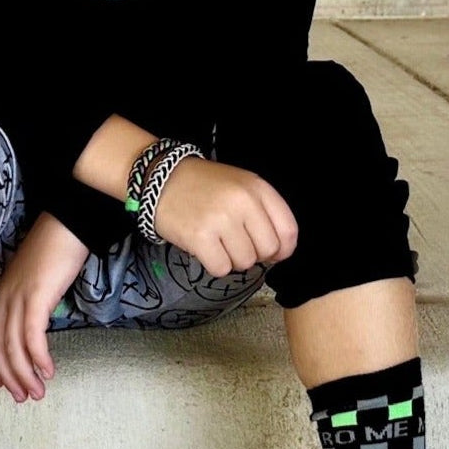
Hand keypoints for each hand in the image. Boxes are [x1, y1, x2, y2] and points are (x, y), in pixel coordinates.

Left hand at [0, 212, 88, 402]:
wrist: (68, 223)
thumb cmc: (56, 250)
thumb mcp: (37, 280)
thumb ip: (31, 301)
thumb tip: (36, 323)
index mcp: (2, 295)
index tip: (4, 384)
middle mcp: (4, 298)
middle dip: (11, 377)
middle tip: (22, 397)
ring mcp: (18, 297)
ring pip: (14, 346)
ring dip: (25, 374)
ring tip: (37, 392)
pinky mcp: (36, 297)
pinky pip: (32, 335)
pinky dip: (38, 356)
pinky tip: (48, 370)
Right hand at [152, 157, 298, 276]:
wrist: (161, 179)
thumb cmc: (203, 187)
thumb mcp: (241, 186)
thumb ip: (264, 212)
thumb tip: (279, 253)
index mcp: (257, 188)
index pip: (288, 231)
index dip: (282, 249)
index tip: (270, 253)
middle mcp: (242, 202)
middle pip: (267, 250)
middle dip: (254, 254)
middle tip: (235, 244)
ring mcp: (221, 220)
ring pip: (244, 262)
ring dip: (232, 260)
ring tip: (218, 243)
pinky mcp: (199, 237)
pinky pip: (221, 269)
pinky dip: (214, 265)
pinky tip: (206, 250)